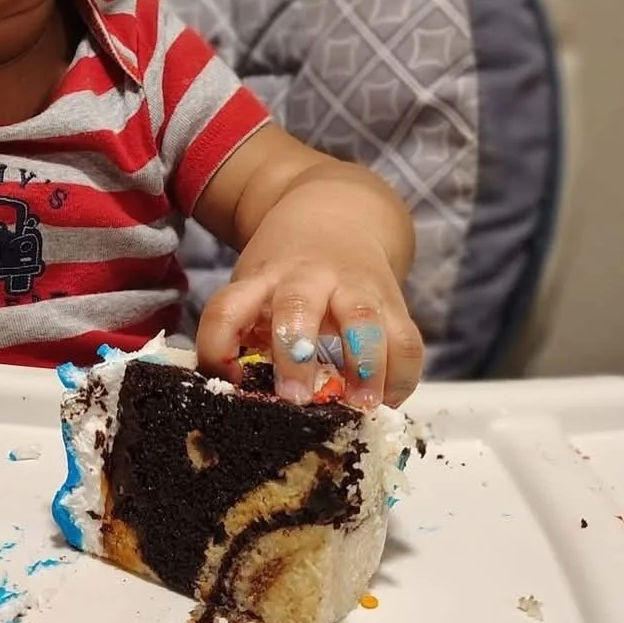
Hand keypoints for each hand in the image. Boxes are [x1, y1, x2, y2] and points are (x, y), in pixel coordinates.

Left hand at [196, 216, 422, 409]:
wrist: (337, 217)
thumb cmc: (285, 275)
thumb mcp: (253, 291)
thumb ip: (244, 337)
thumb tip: (234, 395)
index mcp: (261, 280)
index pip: (227, 308)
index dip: (217, 347)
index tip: (227, 383)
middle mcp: (307, 279)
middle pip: (297, 305)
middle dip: (296, 352)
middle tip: (296, 398)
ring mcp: (354, 289)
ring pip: (363, 319)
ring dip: (365, 365)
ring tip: (362, 404)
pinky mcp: (394, 305)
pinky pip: (406, 340)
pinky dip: (401, 376)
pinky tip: (386, 402)